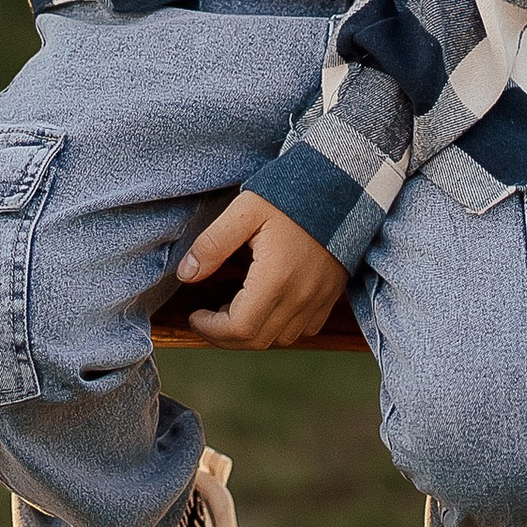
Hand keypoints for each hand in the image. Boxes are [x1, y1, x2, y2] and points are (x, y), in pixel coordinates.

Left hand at [177, 191, 346, 349]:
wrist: (340, 185)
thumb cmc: (291, 195)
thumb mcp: (244, 210)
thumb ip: (212, 244)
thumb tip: (186, 274)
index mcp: (276, 278)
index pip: (239, 328)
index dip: (211, 329)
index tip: (195, 315)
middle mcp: (301, 296)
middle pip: (258, 341)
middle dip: (225, 336)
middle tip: (207, 317)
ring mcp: (319, 299)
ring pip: (280, 339)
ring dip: (252, 334)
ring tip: (234, 309)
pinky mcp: (330, 296)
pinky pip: (304, 330)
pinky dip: (280, 328)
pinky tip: (266, 307)